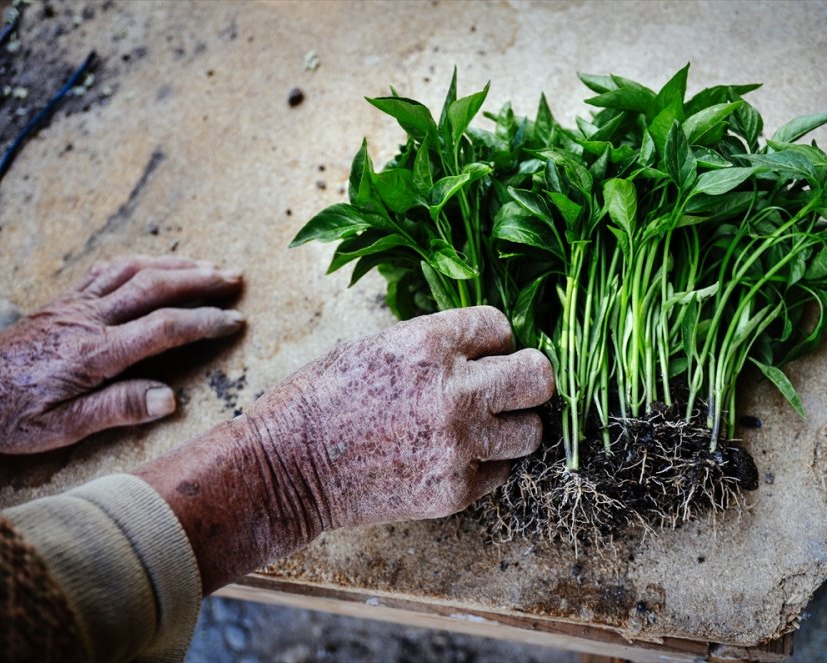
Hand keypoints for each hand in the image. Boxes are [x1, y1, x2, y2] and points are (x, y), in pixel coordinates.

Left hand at [0, 256, 243, 452]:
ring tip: (210, 264)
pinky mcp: (65, 300)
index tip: (235, 322)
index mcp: (96, 353)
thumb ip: (118, 409)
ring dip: (176, 265)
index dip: (205, 322)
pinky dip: (141, 262)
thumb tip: (171, 400)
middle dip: (200, 280)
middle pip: (155, 287)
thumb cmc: (10, 414)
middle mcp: (90, 319)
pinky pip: (109, 269)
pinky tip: (157, 265)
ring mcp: (76, 304)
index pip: (164, 329)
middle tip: (236, 278)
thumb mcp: (63, 427)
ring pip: (134, 271)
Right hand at [136, 306, 554, 592]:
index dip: (493, 340)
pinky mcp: (455, 489)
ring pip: (532, 431)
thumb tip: (484, 347)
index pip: (502, 328)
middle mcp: (452, 391)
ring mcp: (457, 445)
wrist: (287, 467)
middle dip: (526, 379)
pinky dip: (485, 464)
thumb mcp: (376, 347)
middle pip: (538, 377)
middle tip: (508, 387)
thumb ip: (435, 344)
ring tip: (482, 427)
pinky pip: (502, 471)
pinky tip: (452, 456)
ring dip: (511, 427)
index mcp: (428, 344)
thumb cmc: (322, 400)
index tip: (483, 354)